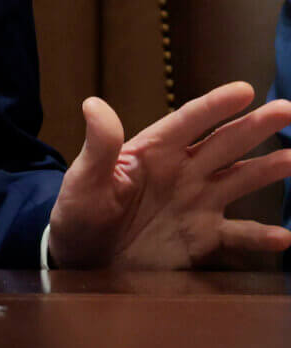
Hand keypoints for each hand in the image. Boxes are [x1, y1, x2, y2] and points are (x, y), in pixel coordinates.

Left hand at [47, 82, 290, 267]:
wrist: (81, 258)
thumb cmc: (78, 213)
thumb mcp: (83, 180)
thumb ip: (97, 147)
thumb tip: (93, 103)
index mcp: (153, 152)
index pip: (188, 121)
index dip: (214, 105)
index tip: (245, 90)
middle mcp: (182, 172)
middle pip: (224, 143)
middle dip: (256, 126)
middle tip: (287, 109)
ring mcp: (196, 203)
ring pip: (240, 179)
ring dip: (268, 169)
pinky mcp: (202, 236)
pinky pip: (238, 234)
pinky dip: (261, 237)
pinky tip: (285, 237)